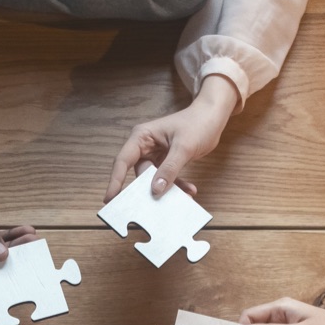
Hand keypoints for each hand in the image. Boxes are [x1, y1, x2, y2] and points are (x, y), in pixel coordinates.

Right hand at [105, 75, 238, 201]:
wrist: (214, 116)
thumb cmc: (198, 123)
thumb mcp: (183, 147)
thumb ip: (169, 169)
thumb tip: (155, 190)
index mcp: (142, 137)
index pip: (122, 161)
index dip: (115, 181)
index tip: (110, 199)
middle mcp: (145, 146)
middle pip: (138, 174)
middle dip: (147, 190)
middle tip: (148, 208)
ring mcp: (155, 155)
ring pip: (153, 180)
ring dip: (167, 190)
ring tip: (181, 198)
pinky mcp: (165, 161)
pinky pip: (166, 178)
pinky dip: (176, 186)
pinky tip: (188, 190)